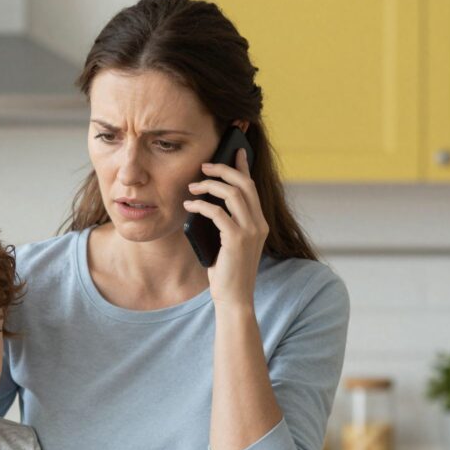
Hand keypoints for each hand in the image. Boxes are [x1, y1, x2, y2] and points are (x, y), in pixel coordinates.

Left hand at [183, 148, 268, 308]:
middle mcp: (259, 224)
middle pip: (244, 184)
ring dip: (209, 185)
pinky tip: (189, 206)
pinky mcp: (236, 239)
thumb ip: (227, 223)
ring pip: (232, 193)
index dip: (244, 167)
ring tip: (192, 187)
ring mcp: (250, 231)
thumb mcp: (229, 243)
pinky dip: (201, 205)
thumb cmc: (228, 273)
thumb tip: (208, 203)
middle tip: (204, 166)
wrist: (234, 298)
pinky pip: (217, 212)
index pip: (252, 187)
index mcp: (260, 223)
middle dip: (223, 169)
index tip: (235, 151)